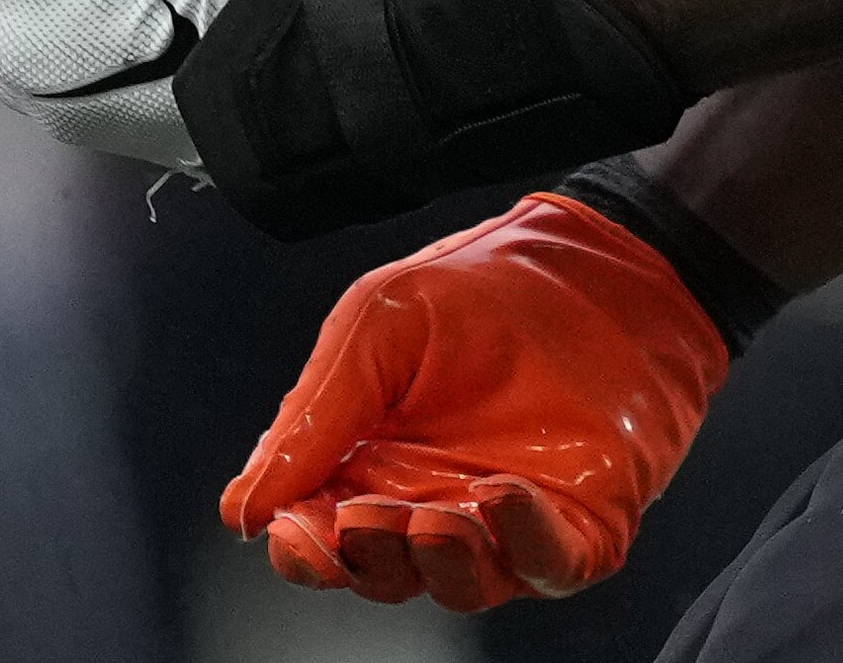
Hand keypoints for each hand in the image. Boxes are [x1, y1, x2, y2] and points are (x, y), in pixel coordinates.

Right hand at [222, 194, 729, 611]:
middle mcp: (432, 499)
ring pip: (459, 583)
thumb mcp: (376, 325)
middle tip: (363, 514)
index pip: (320, 534)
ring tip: (431, 513)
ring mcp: (506, 521)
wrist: (600, 259)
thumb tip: (242, 506)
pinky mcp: (578, 525)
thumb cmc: (486, 284)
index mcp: (371, 459)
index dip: (303, 548)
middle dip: (364, 558)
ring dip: (437, 560)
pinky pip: (546, 565)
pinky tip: (503, 496)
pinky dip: (522, 546)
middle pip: (382, 572)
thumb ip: (313, 415)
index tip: (293, 530)